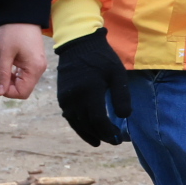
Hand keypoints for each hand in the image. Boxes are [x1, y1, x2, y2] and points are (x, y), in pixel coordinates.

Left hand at [0, 23, 45, 99]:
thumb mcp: (4, 53)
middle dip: (8, 85)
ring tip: (0, 67)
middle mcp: (39, 68)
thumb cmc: (13, 31)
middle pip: (23, 88)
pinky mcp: (34, 59)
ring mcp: (37, 63)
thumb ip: (2, 74)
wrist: (21, 11)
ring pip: (23, 81)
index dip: (7, 91)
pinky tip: (6, 64)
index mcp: (34, 68)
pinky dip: (14, 72)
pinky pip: (24, 73)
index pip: (22, 92)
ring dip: (10, 78)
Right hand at [55, 31, 132, 146]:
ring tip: (98, 140)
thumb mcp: (117, 73)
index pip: (99, 120)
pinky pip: (69, 116)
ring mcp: (66, 98)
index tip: (118, 139)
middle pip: (87, 125)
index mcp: (90, 91)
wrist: (78, 44)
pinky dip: (78, 125)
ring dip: (88, 134)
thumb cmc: (102, 58)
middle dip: (101, 135)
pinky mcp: (62, 96)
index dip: (109, 133)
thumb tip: (124, 117)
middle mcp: (75, 97)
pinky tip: (86, 129)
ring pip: (76, 123)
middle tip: (112, 141)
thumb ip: (122, 96)